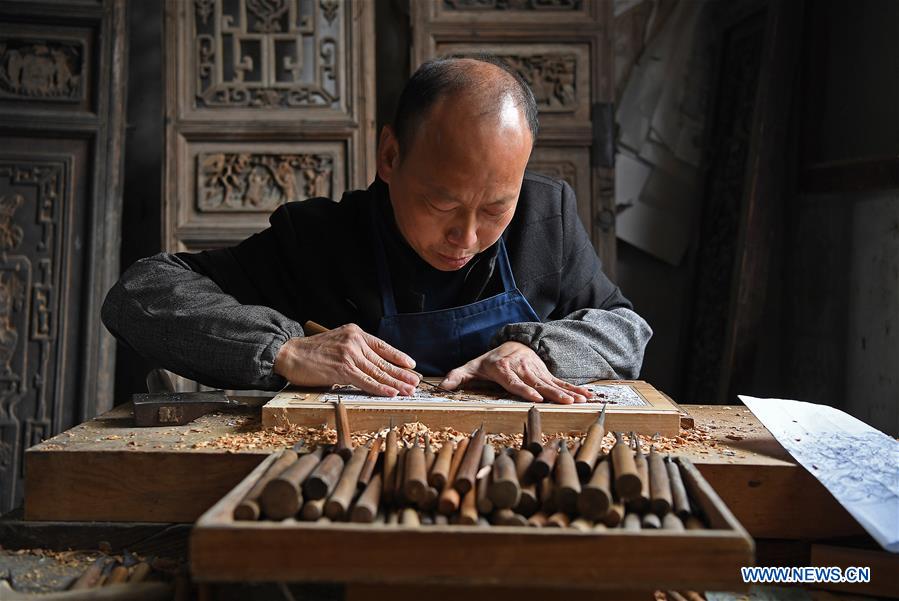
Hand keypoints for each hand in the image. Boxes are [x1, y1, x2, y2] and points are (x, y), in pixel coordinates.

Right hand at [274, 323, 418, 396]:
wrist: (290, 353)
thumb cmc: (311, 351)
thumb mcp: (337, 341)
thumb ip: (353, 349)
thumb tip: (369, 363)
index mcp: (355, 333)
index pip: (382, 346)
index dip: (398, 357)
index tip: (411, 365)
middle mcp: (355, 342)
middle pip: (383, 361)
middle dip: (402, 373)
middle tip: (415, 382)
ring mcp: (349, 355)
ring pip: (378, 372)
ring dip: (396, 383)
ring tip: (409, 390)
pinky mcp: (342, 370)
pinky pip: (366, 381)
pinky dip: (380, 388)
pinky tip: (392, 392)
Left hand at [439, 341, 592, 403]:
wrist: (511, 344)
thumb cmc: (488, 362)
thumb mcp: (471, 367)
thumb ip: (457, 376)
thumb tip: (442, 387)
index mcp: (504, 370)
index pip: (514, 382)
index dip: (525, 390)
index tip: (536, 397)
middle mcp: (522, 369)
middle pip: (537, 384)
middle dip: (552, 394)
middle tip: (566, 403)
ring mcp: (536, 371)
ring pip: (552, 384)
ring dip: (567, 392)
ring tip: (579, 401)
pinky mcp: (545, 373)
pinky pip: (560, 382)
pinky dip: (574, 389)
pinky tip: (586, 396)